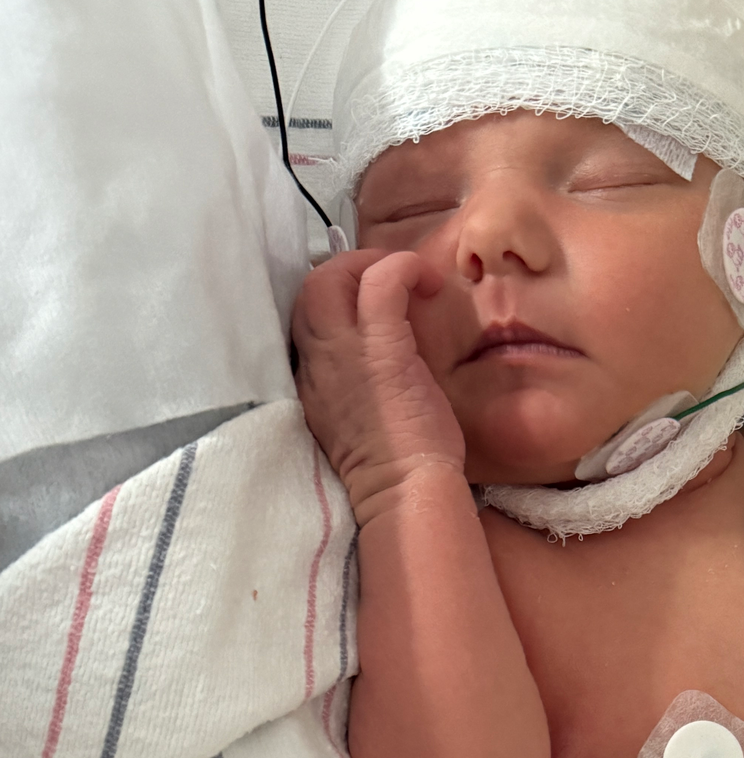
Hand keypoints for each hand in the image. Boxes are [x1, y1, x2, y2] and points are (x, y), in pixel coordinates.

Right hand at [291, 249, 465, 521]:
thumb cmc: (396, 465)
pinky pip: (380, 284)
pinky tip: (428, 282)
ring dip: (369, 264)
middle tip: (384, 279)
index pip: (301, 320)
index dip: (332, 299)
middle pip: (306, 288)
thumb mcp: (357, 418)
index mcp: (308, 382)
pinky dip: (402, 268)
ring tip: (406, 277)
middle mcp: (314, 364)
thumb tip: (385, 356)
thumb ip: (355, 383)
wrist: (404, 493)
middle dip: (344, 269)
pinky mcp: (379, 351)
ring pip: (327, 277)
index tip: (366, 302)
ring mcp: (340, 355)